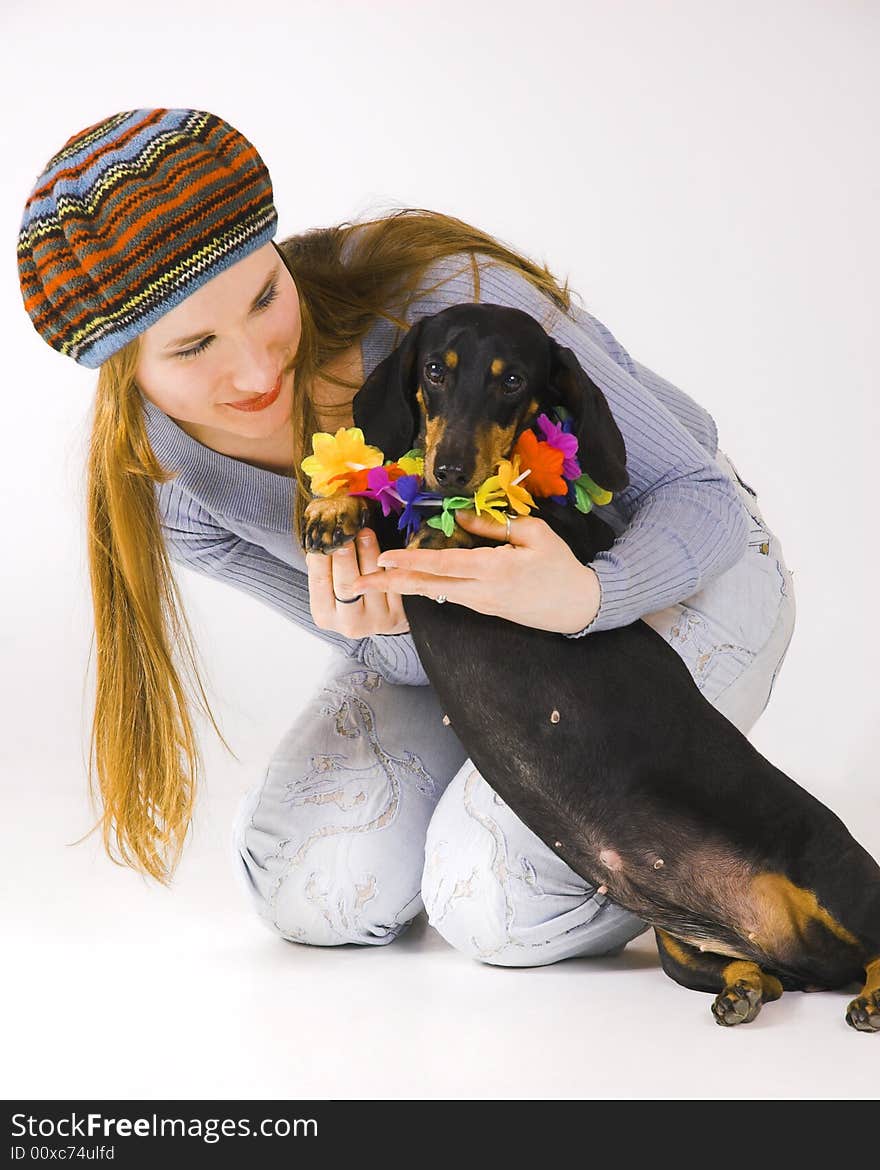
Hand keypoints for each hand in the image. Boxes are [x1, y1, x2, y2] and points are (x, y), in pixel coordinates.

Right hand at [306, 527, 410, 635]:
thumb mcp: (330, 589)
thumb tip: (320, 536)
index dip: (322, 556)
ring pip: (372, 583)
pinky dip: (388, 565)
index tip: (325, 534)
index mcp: (325, 614)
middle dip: (345, 555)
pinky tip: (386, 551)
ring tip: (365, 534)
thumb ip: (324, 567)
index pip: (319, 581)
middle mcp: (348, 621)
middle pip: (345, 585)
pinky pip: (392, 585)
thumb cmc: (348, 600)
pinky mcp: (396, 614)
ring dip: (368, 554)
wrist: (376, 623)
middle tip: (346, 532)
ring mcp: (374, 620)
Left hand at [350, 509, 600, 634]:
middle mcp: (479, 592)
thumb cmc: (561, 566)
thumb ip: (495, 526)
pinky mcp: (482, 608)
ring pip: (432, 593)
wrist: (579, 607)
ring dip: (400, 586)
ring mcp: (479, 603)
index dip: (410, 562)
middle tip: (354, 584)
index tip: (383, 558)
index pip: (443, 566)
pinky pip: (446, 594)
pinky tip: (402, 581)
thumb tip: (460, 519)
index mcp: (493, 571)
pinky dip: (422, 586)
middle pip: (426, 588)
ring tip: (369, 582)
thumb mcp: (535, 535)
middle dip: (388, 586)